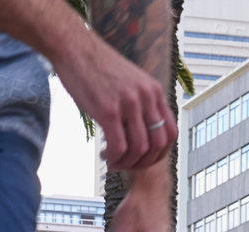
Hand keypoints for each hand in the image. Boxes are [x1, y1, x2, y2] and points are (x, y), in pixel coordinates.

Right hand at [52, 35, 176, 170]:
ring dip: (126, 163)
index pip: (170, 132)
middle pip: (158, 144)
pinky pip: (119, 146)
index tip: (142, 159)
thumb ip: (139, 101)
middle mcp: (146, 98)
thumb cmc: (98, 67)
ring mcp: (129, 104)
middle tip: (126, 165)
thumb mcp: (130, 81)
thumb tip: (139, 125)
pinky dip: (113, 158)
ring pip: (139, 149)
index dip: (159, 153)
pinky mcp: (108, 110)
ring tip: (113, 161)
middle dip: (143, 162)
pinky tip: (104, 156)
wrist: (77, 50)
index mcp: (154, 91)